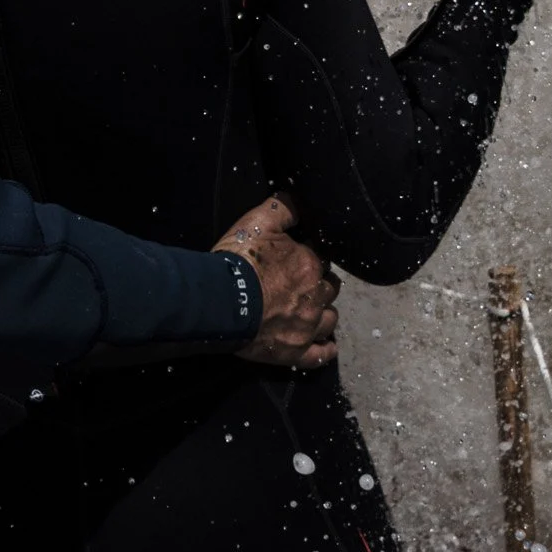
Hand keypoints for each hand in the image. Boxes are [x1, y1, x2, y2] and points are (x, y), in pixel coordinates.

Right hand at [216, 194, 339, 368]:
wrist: (220, 301)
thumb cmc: (240, 260)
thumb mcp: (257, 222)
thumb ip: (281, 208)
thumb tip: (297, 196)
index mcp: (311, 264)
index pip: (323, 259)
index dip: (311, 258)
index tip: (298, 259)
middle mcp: (317, 296)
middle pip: (330, 289)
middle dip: (320, 286)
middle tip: (304, 285)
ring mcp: (308, 327)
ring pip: (330, 320)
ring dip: (324, 314)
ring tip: (313, 312)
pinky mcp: (296, 351)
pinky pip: (320, 355)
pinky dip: (326, 350)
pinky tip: (327, 346)